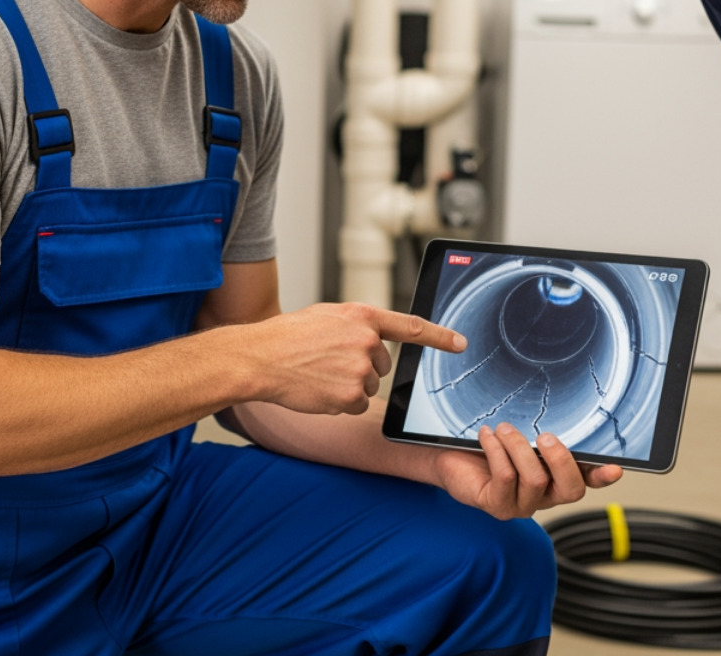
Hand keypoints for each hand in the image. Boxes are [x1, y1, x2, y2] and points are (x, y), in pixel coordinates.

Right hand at [253, 303, 464, 415]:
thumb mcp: (327, 316)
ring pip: (368, 386)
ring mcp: (360, 369)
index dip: (440, 336)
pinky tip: (318, 389)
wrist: (260, 358)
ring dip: (347, 385)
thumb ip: (356, 325)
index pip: (411, 327)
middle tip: (328, 361)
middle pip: (382, 366)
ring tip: (318, 372)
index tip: (460, 343)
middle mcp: (367, 341)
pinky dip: (339, 402)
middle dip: (362, 367)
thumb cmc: (288, 336)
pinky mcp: (350, 395)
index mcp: (362, 316)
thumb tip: (374, 340)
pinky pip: (355, 404)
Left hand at [433, 422, 622, 519]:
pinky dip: (497, 450)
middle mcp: (543, 497)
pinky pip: (505, 477)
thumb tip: (556, 421)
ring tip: (503, 428)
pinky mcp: (496, 506)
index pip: (586, 481)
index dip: (601, 477)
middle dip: (560, 459)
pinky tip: (487, 435)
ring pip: (535, 479)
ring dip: (518, 447)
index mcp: (554, 479)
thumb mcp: (517, 438)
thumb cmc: (486, 447)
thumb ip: (539, 438)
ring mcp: (520, 505)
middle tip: (543, 435)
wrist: (449, 458)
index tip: (615, 468)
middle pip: (570, 490)